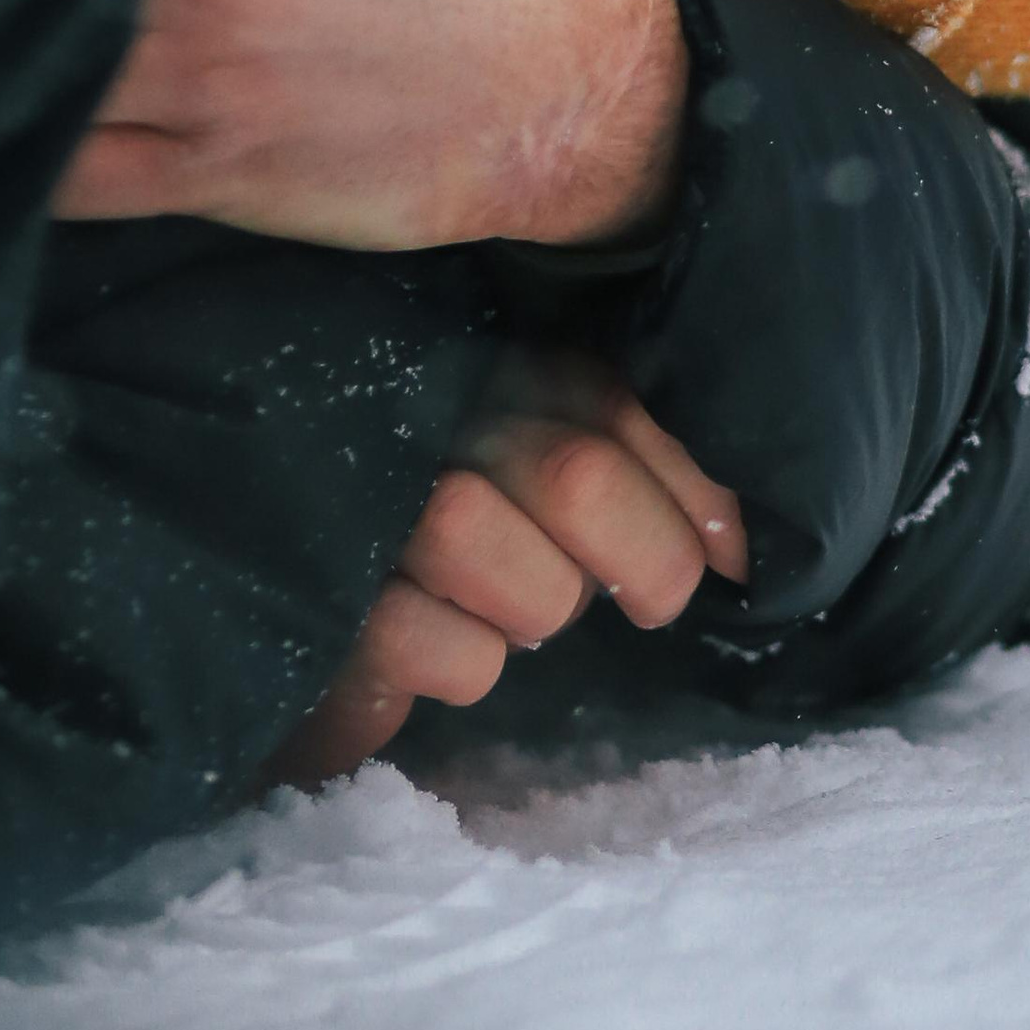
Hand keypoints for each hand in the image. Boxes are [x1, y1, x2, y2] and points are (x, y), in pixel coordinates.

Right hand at [270, 371, 745, 785]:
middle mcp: (417, 412)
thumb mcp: (542, 491)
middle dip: (643, 557)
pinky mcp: (321, 600)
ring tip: (516, 616)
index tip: (731, 554)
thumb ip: (625, 474)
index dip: (685, 484)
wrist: (292, 625)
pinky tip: (441, 652)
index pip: (604, 398)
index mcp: (481, 366)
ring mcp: (359, 499)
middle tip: (646, 603)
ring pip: (481, 536)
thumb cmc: (450, 561)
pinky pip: (440, 642)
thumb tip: (737, 541)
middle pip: (570, 473)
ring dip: (535, 604)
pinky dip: (468, 664)